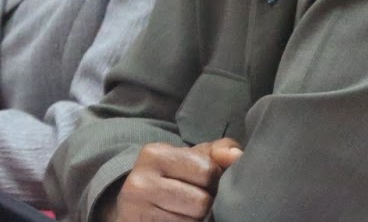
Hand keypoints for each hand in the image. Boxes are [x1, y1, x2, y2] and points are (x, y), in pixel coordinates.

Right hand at [110, 139, 242, 221]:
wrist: (130, 203)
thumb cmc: (167, 178)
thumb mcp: (186, 158)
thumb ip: (214, 152)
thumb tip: (237, 154)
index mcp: (153, 154)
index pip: (206, 170)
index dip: (213, 180)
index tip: (203, 181)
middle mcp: (141, 181)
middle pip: (201, 201)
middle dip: (206, 203)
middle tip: (196, 199)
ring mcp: (139, 209)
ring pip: (193, 221)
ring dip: (197, 219)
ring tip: (187, 211)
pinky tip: (180, 219)